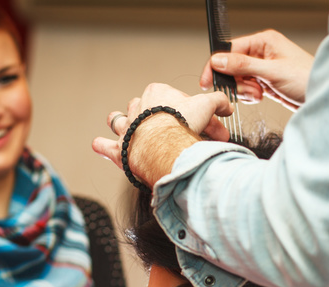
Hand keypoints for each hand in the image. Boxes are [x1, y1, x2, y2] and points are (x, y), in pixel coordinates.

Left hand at [92, 82, 232, 172]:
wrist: (164, 146)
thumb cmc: (181, 125)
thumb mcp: (207, 106)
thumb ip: (218, 102)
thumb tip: (226, 106)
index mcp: (157, 93)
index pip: (176, 100)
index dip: (191, 113)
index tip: (202, 126)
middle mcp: (138, 108)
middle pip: (146, 109)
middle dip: (158, 119)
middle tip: (172, 133)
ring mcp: (127, 128)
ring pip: (119, 120)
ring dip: (123, 124)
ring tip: (129, 131)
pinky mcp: (119, 149)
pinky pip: (104, 145)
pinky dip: (103, 146)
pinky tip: (102, 146)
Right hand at [199, 29, 313, 110]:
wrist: (321, 99)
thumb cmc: (306, 79)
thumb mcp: (272, 72)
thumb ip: (243, 65)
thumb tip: (219, 60)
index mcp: (264, 41)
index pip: (230, 50)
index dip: (217, 66)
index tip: (208, 81)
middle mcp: (262, 53)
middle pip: (232, 67)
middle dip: (237, 82)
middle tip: (249, 90)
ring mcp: (263, 68)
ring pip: (239, 80)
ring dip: (244, 90)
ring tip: (259, 94)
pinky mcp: (265, 83)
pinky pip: (247, 89)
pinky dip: (250, 95)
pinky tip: (261, 96)